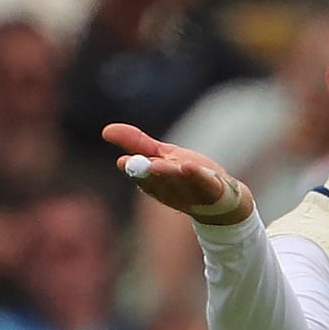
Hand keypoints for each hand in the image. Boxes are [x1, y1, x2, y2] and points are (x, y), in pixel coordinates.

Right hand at [103, 123, 252, 224]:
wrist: (222, 199)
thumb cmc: (187, 176)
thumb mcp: (162, 156)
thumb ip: (137, 143)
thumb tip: (106, 130)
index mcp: (156, 183)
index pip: (142, 177)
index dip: (133, 170)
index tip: (124, 161)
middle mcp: (172, 189)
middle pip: (160, 180)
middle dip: (151, 173)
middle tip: (144, 164)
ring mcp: (192, 191)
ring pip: (180, 182)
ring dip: (171, 174)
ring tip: (163, 164)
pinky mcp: (213, 189)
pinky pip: (205, 183)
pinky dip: (197, 176)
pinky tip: (188, 165)